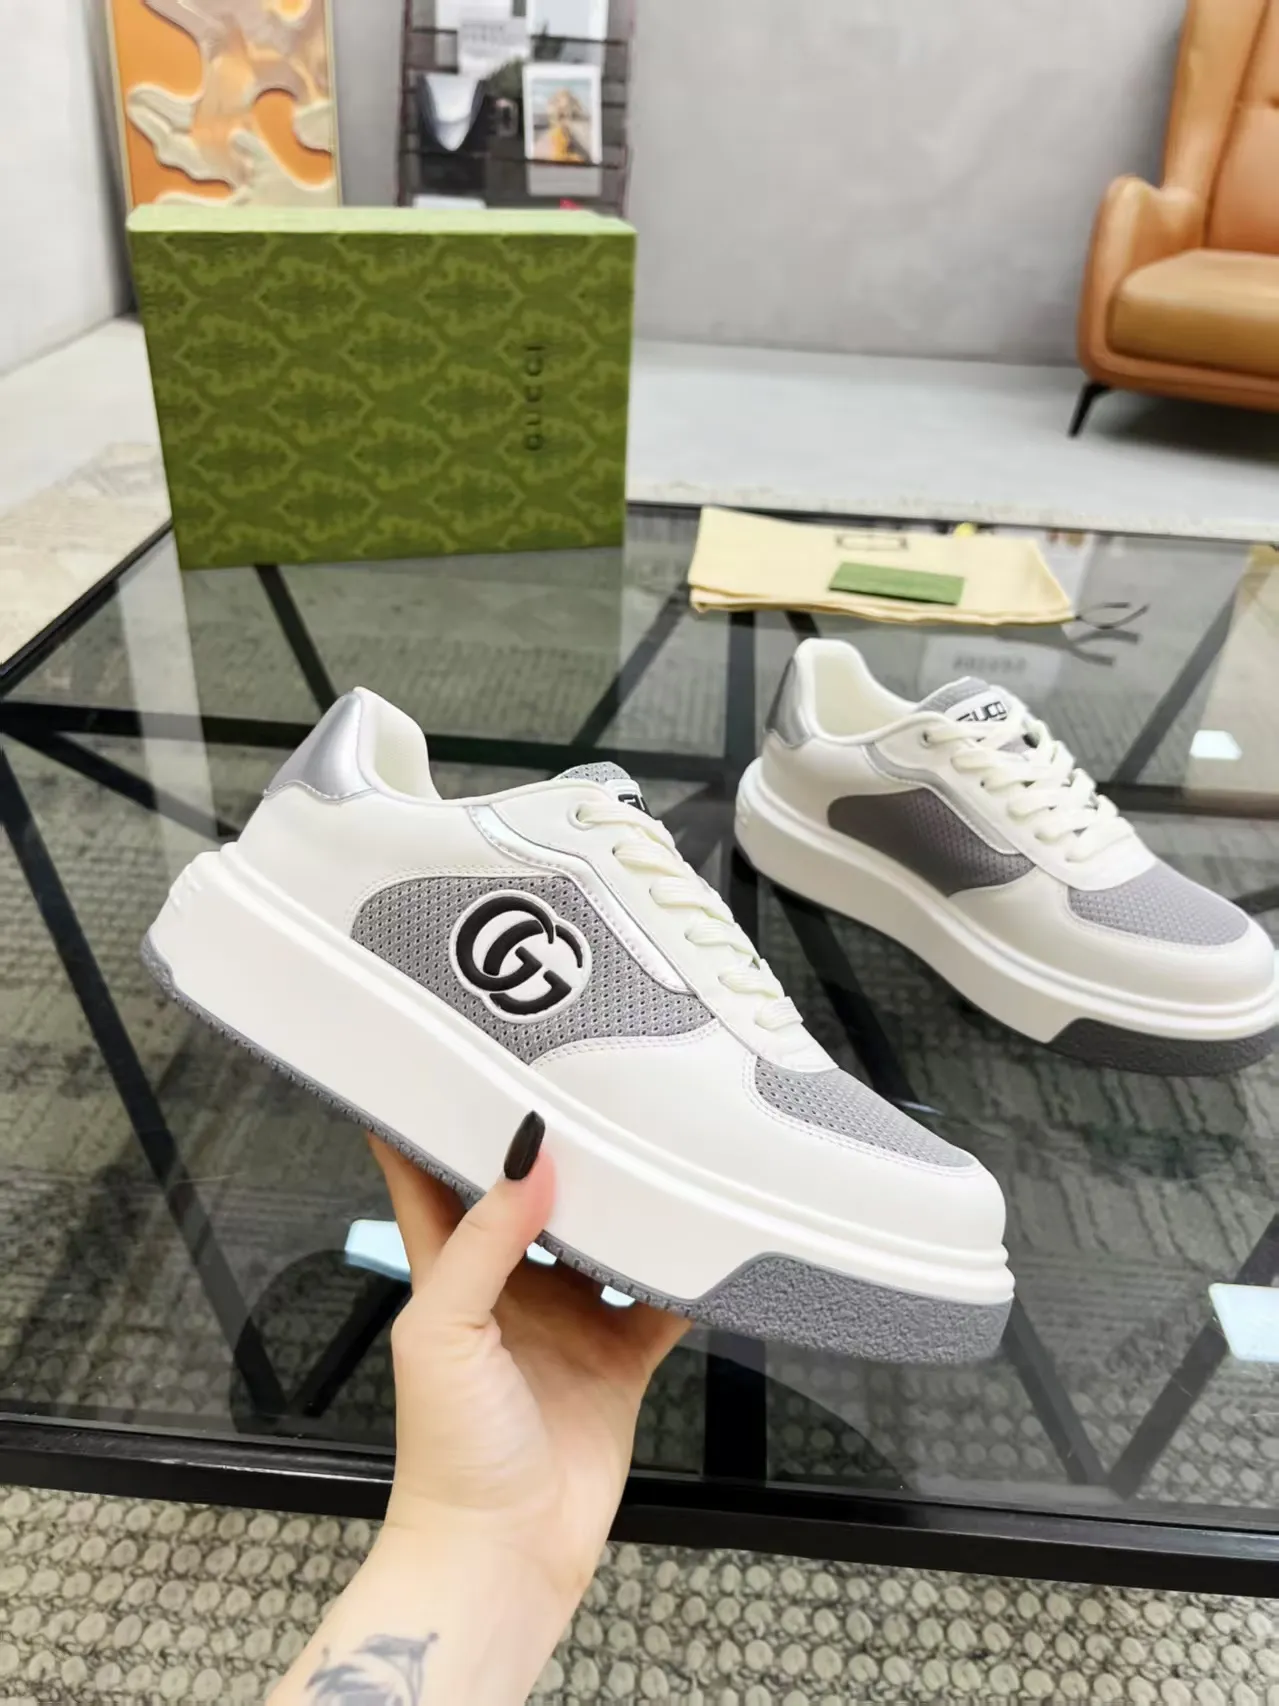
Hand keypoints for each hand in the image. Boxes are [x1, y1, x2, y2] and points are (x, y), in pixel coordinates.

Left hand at [370, 1116, 689, 1615]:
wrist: (504, 1555)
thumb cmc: (450, 1447)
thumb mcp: (445, 1330)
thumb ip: (485, 1240)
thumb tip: (531, 1154)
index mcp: (450, 1270)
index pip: (432, 1174)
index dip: (439, 1116)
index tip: (458, 1049)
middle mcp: (511, 1286)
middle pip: (535, 1195)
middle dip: (560, 1145)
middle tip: (595, 1077)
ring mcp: (569, 1322)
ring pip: (606, 1238)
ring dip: (630, 1200)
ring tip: (664, 1137)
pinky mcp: (619, 1359)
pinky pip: (661, 1302)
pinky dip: (689, 1274)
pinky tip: (715, 1232)